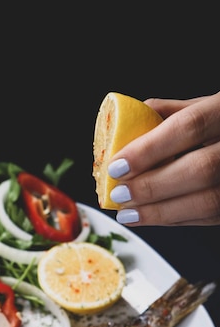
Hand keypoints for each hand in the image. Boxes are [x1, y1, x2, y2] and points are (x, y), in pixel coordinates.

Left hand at [107, 92, 219, 225]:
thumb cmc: (217, 122)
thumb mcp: (197, 107)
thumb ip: (163, 115)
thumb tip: (120, 134)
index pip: (189, 127)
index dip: (149, 149)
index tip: (117, 166)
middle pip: (200, 169)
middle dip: (152, 186)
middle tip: (119, 194)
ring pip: (208, 201)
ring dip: (160, 211)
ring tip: (128, 213)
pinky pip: (209, 217)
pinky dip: (174, 219)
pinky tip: (149, 216)